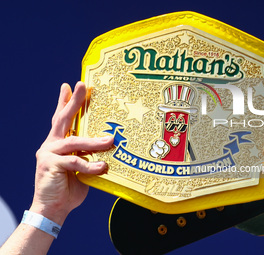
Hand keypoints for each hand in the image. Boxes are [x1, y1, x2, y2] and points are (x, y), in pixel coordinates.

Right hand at [30, 82, 112, 224]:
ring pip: (74, 141)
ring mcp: (48, 153)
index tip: (70, 86)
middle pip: (63, 119)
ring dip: (94, 141)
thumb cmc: (70, 187)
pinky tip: (102, 167)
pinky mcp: (49, 165)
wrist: (54, 209)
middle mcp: (51, 144)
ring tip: (110, 140)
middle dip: (74, 102)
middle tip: (82, 85)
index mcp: (59, 143)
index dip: (65, 102)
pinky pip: (74, 162)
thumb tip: (110, 144)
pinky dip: (90, 165)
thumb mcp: (82, 167)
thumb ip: (89, 154)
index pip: (62, 119)